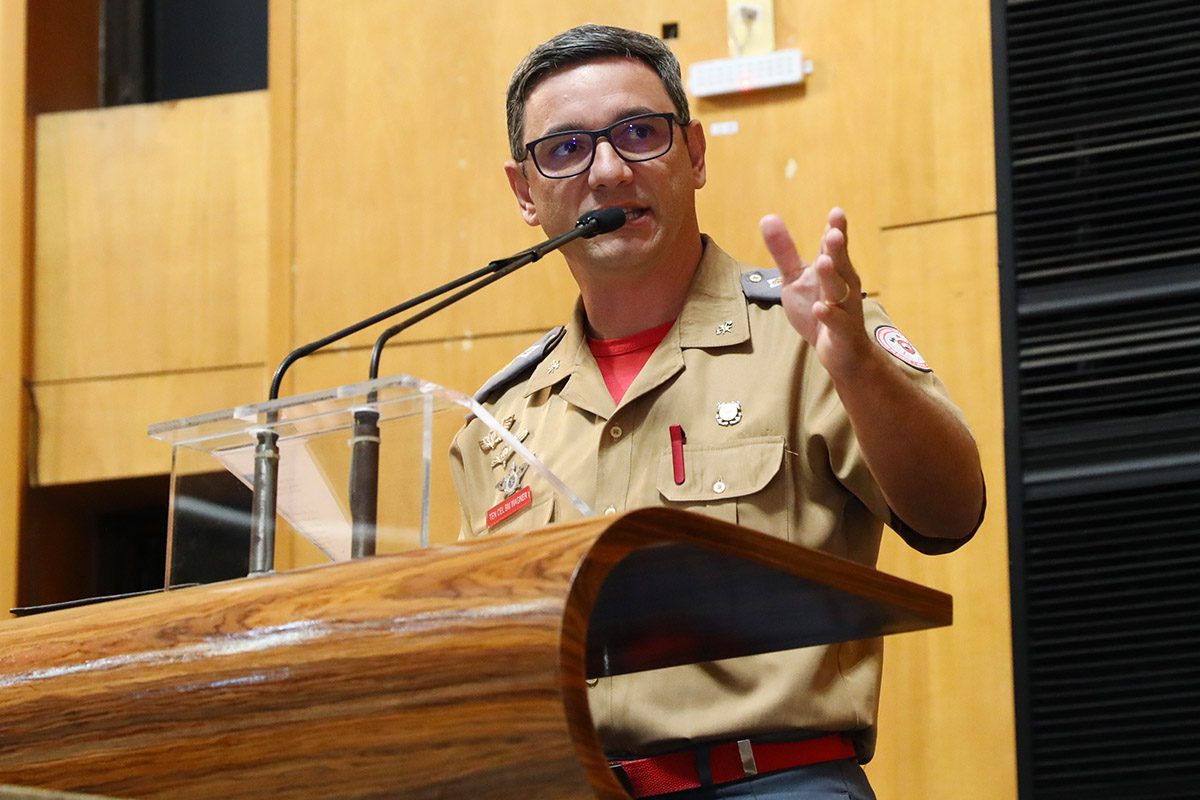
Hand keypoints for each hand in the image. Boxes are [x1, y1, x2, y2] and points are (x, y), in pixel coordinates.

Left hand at [760, 207, 870, 375]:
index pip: (833, 246)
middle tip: (833, 232)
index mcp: (833, 269)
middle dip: (837, 249)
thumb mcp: (795, 279)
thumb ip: (784, 251)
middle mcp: (843, 285)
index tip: (836, 212)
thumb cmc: (818, 309)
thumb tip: (767, 217)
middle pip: (840, 264)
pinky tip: (820, 308)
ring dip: (832, 277)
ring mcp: (846, 309)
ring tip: (824, 262)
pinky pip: (838, 323)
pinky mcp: (844, 333)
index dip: (835, 229)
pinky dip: (829, 315)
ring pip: (840, 291)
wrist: (840, 352)